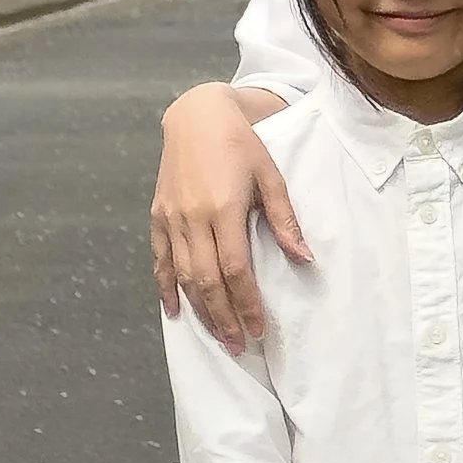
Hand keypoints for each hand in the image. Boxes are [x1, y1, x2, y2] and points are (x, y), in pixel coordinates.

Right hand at [150, 82, 310, 352]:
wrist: (197, 116)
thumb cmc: (242, 144)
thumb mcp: (270, 175)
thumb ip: (284, 219)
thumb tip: (305, 259)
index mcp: (223, 208)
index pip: (235, 269)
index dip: (246, 303)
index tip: (259, 329)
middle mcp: (193, 218)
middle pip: (205, 281)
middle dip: (224, 317)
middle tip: (240, 346)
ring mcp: (171, 218)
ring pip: (182, 276)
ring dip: (200, 311)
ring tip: (219, 336)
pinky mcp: (157, 216)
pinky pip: (159, 260)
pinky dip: (166, 288)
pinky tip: (177, 312)